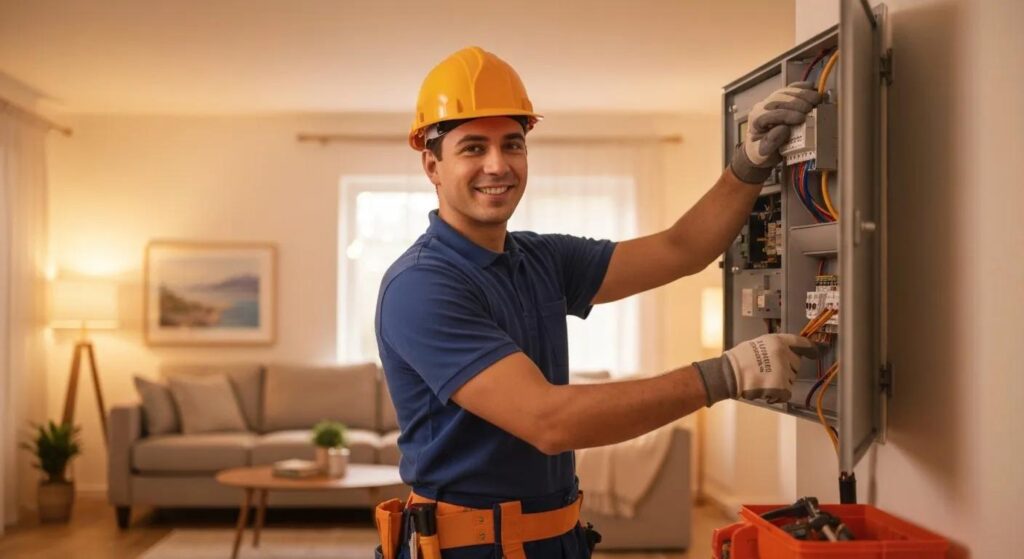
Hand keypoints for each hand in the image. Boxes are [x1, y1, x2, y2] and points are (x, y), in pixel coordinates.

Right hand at [694, 333, 817, 404]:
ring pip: (791, 379)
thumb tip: (787, 352)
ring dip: (782, 381)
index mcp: (778, 341)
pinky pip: (787, 392)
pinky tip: (766, 389)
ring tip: (764, 379)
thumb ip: (774, 347)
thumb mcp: (758, 344)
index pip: (801, 342)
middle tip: (769, 370)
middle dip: (787, 369)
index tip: (815, 352)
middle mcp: (784, 354)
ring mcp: (783, 370)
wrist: (730, 373)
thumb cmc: (739, 360)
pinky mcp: (781, 385)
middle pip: (796, 364)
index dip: (810, 348)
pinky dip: (778, 394)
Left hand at [730, 82, 821, 184]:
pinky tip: (811, 87)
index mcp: (755, 121)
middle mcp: (761, 107)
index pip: (770, 114)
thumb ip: (770, 143)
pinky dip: (801, 87)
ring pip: (784, 92)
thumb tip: (783, 129)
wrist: (761, 149)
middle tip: (810, 108)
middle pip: (778, 100)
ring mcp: (770, 100)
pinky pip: (789, 89)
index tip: (801, 119)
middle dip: (796, 103)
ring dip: (801, 94)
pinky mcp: (780, 98)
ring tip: (815, 99)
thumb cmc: (763, 153)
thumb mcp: (763, 154)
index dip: (786, 115)